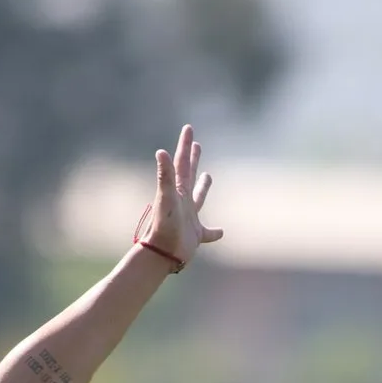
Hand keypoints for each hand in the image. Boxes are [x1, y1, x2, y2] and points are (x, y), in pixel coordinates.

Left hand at [133, 125, 222, 270]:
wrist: (161, 254)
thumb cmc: (163, 226)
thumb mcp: (166, 198)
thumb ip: (165, 175)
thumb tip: (160, 151)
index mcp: (177, 190)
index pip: (182, 162)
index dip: (185, 144)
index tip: (188, 128)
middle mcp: (183, 201)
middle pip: (189, 175)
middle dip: (192, 159)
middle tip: (196, 145)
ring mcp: (190, 218)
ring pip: (199, 198)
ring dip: (203, 187)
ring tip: (208, 176)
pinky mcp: (195, 235)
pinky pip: (207, 233)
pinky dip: (214, 233)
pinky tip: (221, 232)